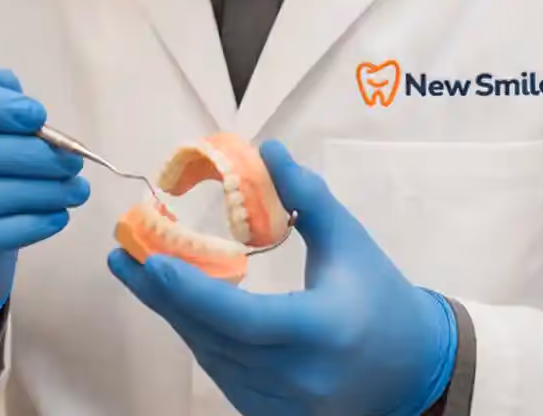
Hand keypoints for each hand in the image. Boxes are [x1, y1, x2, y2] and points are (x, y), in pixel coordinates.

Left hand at [108, 140, 455, 415]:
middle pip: (214, 338)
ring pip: (212, 358)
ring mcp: (282, 406)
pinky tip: (178, 304)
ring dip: (176, 314)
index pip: (244, 319)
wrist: (416, 371)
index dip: (195, 293)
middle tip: (126, 256)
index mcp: (320, 332)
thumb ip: (308, 197)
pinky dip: (199, 336)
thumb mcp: (350, 242)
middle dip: (164, 295)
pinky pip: (223, 373)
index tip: (156, 262)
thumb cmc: (382, 298)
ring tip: (143, 272)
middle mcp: (297, 379)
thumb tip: (268, 151)